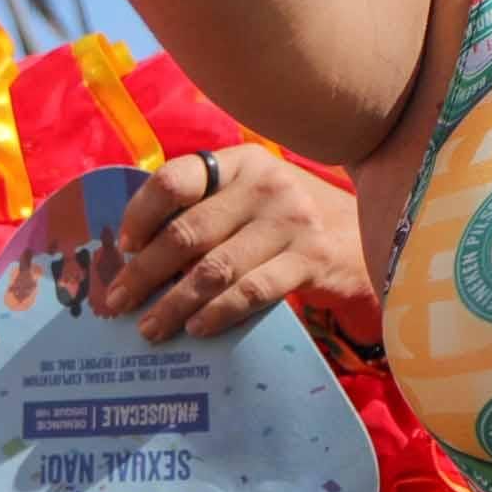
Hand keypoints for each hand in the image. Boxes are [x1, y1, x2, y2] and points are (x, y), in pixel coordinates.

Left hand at [97, 144, 375, 341]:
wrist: (373, 233)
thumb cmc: (288, 221)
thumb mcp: (252, 197)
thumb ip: (206, 210)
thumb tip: (134, 256)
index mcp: (239, 163)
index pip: (175, 179)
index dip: (141, 213)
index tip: (125, 246)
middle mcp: (265, 185)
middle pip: (187, 232)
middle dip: (145, 273)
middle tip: (117, 302)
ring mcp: (291, 220)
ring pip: (214, 268)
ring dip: (173, 303)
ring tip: (150, 327)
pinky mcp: (311, 259)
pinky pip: (251, 291)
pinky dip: (218, 313)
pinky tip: (196, 328)